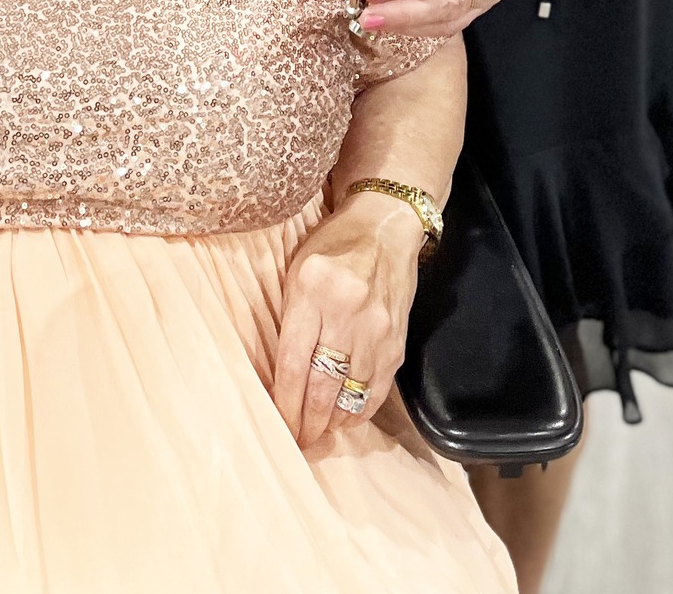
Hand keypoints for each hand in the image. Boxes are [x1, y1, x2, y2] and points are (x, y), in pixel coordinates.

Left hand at [271, 192, 425, 446]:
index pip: (293, 362)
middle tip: (295, 443)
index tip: (276, 425)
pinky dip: (358, 412)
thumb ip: (290, 318)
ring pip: (350, 395)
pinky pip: (376, 390)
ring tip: (315, 438)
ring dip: (330, 423)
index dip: (284, 402)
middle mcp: (348, 311)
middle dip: (306, 423)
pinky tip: (343, 420)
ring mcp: (377, 329)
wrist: (385, 228)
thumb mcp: (297, 271)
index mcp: (313, 289)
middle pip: (322, 385)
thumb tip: (280, 377)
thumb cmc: (333, 246)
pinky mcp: (396, 342)